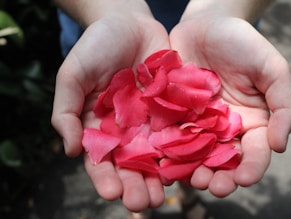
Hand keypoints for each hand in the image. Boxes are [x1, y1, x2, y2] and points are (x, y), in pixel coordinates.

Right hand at [51, 4, 169, 210]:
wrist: (128, 23)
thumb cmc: (96, 46)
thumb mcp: (73, 75)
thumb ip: (66, 111)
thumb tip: (68, 150)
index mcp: (99, 126)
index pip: (100, 159)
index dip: (105, 177)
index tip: (113, 193)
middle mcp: (126, 129)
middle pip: (130, 164)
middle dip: (135, 185)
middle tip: (142, 204)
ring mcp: (150, 120)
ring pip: (155, 155)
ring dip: (159, 177)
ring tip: (164, 195)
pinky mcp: (172, 109)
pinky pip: (178, 132)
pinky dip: (182, 150)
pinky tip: (187, 167)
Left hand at [169, 16, 290, 196]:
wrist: (206, 25)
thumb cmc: (242, 43)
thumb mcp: (272, 69)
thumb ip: (283, 106)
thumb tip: (279, 146)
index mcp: (252, 122)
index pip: (255, 153)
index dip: (251, 168)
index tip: (243, 178)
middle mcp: (225, 129)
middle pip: (224, 162)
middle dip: (221, 178)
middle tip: (213, 186)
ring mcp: (198, 124)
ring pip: (197, 157)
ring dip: (195, 172)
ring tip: (192, 179)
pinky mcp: (175, 116)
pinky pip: (173, 139)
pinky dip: (171, 154)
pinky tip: (167, 164)